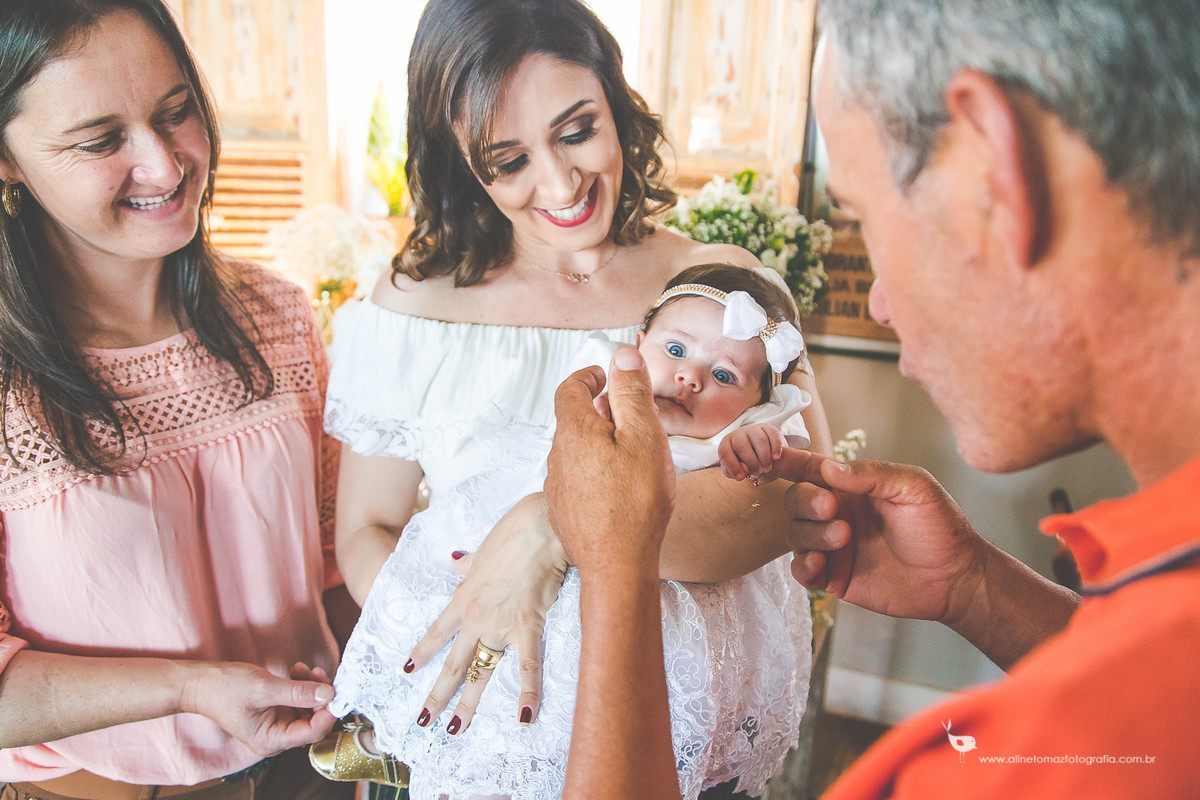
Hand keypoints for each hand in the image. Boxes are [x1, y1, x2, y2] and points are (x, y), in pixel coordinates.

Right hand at [182, 661, 336, 755]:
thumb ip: (297, 692)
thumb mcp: (264, 688)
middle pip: (313, 721)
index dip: (327, 713)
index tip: (337, 691)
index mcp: (271, 741)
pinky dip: (301, 686)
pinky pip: (297, 701)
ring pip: (307, 709)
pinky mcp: (275, 711)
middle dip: (320, 697)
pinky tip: (297, 670)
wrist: (200, 683)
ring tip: (304, 668)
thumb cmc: (225, 688)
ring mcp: (276, 724)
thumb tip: (327, 693)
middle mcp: (276, 737)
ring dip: (311, 688)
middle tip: (320, 672)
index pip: (312, 732)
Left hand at [405, 492, 568, 733]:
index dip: (422, 652)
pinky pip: (528, 665)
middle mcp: (476, 616)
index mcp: (464, 597)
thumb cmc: (513, 532)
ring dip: (467, 703)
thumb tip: (455, 561)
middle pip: (453, 663)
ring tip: (455, 730)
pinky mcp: (528, 624)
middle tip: (423, 720)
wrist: (539, 525)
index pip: (437, 632)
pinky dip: (528, 691)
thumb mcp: (481, 549)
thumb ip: (468, 563)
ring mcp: (500, 623)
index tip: (408, 670)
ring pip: (481, 671)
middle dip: (437, 694)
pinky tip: (526, 716)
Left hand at [547, 348, 674, 578]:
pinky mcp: (565, 512)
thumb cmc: (636, 500)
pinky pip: (578, 479)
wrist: (617, 566)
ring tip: (631, 453)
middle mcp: (558, 456)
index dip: (588, 376)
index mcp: (574, 431)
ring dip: (598, 442)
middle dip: (600, 410)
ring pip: (576, 451)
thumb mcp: (643, 436)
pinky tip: (620, 487)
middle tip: (630, 414)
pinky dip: (596, 471)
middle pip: (573, 420)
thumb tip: (622, 355)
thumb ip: (631, 393)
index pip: (570, 388)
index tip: (606, 375)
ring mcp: (558, 487)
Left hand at [718, 423, 785, 480]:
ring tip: (767, 468)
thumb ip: (733, 472)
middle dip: (752, 463)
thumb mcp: (735, 470)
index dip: (733, 465)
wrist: (760, 455)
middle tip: (759, 472)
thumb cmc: (744, 464)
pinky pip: (773, 435)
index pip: (725, 452)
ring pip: (760, 440)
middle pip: (742, 446)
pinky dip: (776, 448)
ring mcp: (753, 430)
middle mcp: (738, 434)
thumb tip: (744, 471)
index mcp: (726, 444)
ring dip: (765, 458)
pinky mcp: (768, 428)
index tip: (742, 477)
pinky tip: (776, 458)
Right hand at [772, 449, 987, 625]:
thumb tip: (829, 468)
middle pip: (795, 500)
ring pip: (795, 534)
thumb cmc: (941, 527)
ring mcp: (833, 546)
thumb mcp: (914, 488)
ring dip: (811, 534)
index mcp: (851, 487)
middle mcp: (836, 513)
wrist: (956, 578)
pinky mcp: (834, 577)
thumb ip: (872, 474)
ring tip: (843, 537)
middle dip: (806, 502)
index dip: (786, 462)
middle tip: (832, 509)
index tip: (771, 460)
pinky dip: (803, 565)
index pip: (810, 469)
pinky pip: (801, 570)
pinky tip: (820, 564)